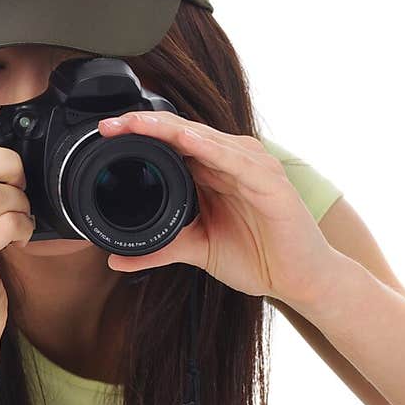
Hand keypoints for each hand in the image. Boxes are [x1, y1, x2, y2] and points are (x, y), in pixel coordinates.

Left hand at [98, 110, 339, 308]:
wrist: (300, 279)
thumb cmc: (258, 258)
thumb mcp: (197, 251)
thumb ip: (158, 250)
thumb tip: (115, 260)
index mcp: (213, 169)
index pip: (171, 141)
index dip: (139, 134)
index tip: (104, 134)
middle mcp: (231, 159)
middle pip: (182, 132)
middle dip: (144, 125)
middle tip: (109, 124)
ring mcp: (252, 166)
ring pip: (204, 138)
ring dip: (169, 130)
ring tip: (136, 124)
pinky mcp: (270, 181)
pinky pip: (236, 160)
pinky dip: (210, 150)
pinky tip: (187, 143)